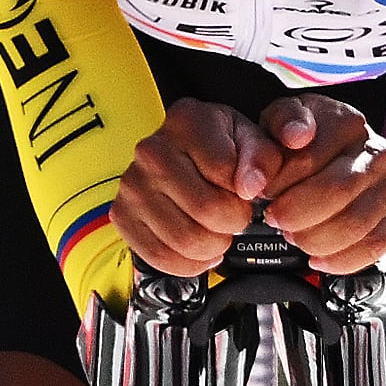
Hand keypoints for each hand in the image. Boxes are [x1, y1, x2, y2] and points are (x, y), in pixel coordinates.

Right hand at [114, 99, 278, 273]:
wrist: (187, 155)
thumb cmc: (222, 147)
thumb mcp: (254, 141)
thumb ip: (262, 159)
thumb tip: (250, 186)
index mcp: (187, 122)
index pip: (224, 172)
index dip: (246, 192)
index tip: (244, 191)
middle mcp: (152, 150)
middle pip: (207, 210)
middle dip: (233, 223)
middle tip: (234, 216)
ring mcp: (133, 185)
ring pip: (186, 240)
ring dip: (214, 246)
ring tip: (217, 231)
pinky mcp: (123, 215)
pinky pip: (160, 257)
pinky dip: (189, 263)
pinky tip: (200, 248)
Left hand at [255, 95, 385, 274]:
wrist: (328, 159)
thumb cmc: (300, 142)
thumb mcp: (282, 120)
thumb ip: (283, 120)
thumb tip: (297, 136)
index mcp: (348, 122)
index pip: (308, 158)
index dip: (277, 182)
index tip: (261, 190)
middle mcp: (376, 153)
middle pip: (337, 191)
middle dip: (296, 213)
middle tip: (273, 218)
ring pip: (355, 224)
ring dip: (314, 238)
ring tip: (292, 234)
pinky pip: (373, 247)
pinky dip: (340, 260)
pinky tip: (316, 258)